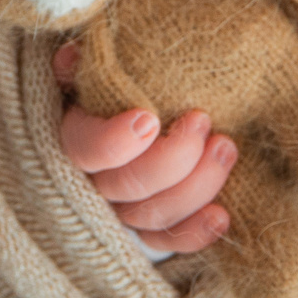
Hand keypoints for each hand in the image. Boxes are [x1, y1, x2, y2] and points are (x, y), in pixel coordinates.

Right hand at [53, 42, 237, 252]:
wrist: (132, 107)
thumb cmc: (115, 81)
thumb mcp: (94, 65)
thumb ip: (83, 62)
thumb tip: (73, 56)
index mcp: (71, 138)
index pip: (84, 151)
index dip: (113, 143)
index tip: (149, 119)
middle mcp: (90, 182)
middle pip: (127, 187)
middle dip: (172, 158)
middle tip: (203, 121)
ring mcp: (120, 210)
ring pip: (153, 215)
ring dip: (196, 186)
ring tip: (226, 148)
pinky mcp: (147, 229)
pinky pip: (168, 241)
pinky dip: (196, 232)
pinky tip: (221, 215)